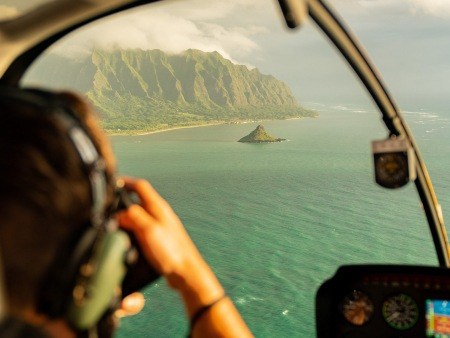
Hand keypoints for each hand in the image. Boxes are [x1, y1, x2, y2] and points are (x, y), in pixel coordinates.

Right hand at [116, 177, 223, 311]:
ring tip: (113, 227)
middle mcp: (159, 214)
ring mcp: (159, 226)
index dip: (125, 182)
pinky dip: (131, 231)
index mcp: (158, 207)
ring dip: (125, 219)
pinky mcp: (159, 239)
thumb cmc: (172, 251)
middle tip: (107, 210)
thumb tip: (119, 212)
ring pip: (138, 216)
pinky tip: (126, 241)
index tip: (111, 184)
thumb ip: (134, 217)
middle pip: (138, 201)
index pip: (140, 186)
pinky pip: (141, 229)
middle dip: (122, 203)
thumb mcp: (149, 230)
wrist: (185, 272)